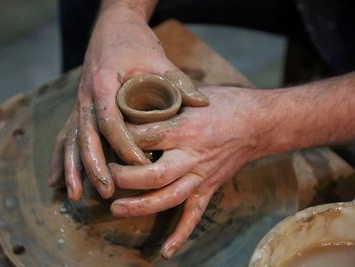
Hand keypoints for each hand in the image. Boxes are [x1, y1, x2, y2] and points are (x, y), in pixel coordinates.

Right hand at [48, 4, 207, 200]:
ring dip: (73, 168)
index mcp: (104, 82)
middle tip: (107, 192)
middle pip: (85, 136)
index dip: (124, 145)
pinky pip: (66, 136)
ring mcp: (79, 102)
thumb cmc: (135, 42)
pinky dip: (61, 158)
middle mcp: (85, 95)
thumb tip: (202, 104)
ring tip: (76, 196)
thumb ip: (177, 81)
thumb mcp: (158, 58)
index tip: (140, 163)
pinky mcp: (79, 107)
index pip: (110, 121)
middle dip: (95, 166)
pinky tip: (56, 180)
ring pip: (71, 140)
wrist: (112, 26)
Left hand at [108, 86, 265, 257]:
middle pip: (154, 174)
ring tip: (116, 209)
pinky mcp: (209, 188)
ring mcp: (201, 175)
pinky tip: (165, 251)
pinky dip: (181, 235)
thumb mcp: (191, 95)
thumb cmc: (224, 103)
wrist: (259, 123)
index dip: (121, 137)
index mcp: (186, 128)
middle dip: (126, 178)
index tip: (104, 137)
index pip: (146, 136)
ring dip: (141, 207)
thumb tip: (134, 102)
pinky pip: (195, 215)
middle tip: (107, 177)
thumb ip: (164, 102)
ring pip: (169, 198)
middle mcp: (192, 155)